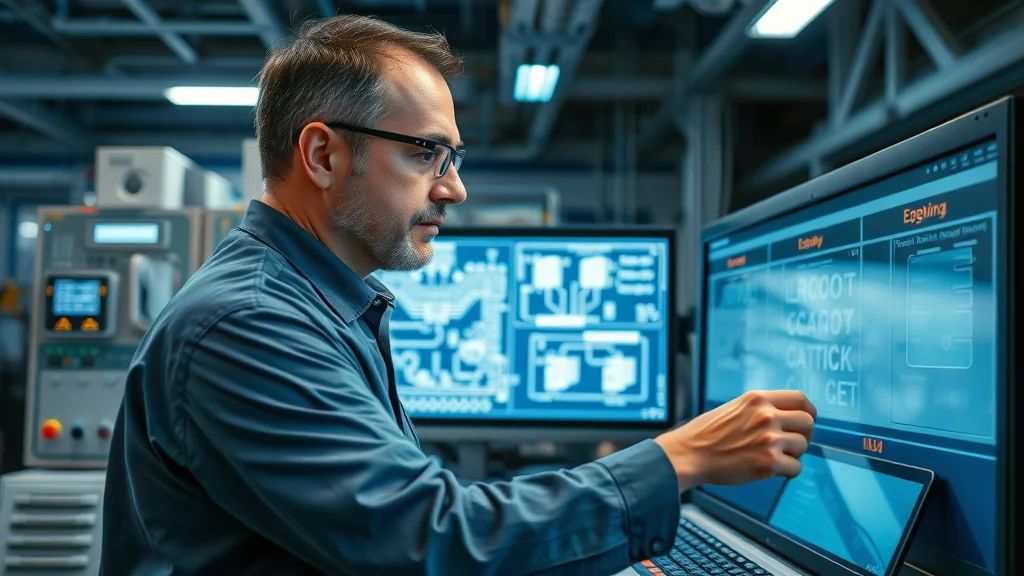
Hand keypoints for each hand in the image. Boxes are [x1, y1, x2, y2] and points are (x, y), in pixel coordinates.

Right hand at [654, 390, 815, 492]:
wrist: (688, 454)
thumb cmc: (706, 434)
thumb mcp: (734, 408)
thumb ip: (760, 409)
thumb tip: (786, 417)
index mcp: (757, 399)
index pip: (800, 399)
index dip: (808, 411)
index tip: (806, 420)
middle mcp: (766, 416)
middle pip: (807, 422)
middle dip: (803, 434)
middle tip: (791, 443)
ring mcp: (769, 439)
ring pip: (803, 446)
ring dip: (792, 454)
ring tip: (773, 457)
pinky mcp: (769, 462)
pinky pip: (796, 468)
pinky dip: (787, 472)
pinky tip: (772, 470)